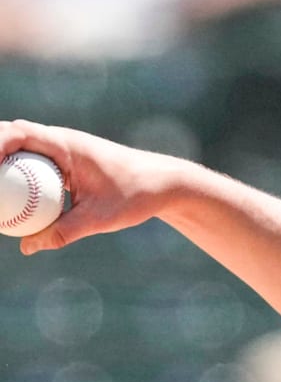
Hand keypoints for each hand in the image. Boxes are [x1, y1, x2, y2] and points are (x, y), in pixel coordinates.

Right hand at [0, 119, 185, 253]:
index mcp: (67, 144)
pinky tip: (13, 198)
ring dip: (3, 161)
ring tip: (2, 194)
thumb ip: (63, 233)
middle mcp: (62, 141)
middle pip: (12, 135)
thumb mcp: (100, 218)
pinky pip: (34, 162)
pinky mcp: (66, 161)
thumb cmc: (136, 194)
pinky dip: (18, 173)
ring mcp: (63, 149)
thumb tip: (27, 248)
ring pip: (21, 147)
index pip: (18, 133)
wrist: (164, 184)